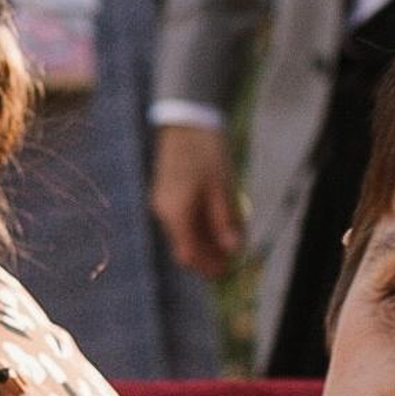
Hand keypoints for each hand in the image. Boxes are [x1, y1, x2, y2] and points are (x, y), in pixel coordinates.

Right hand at [151, 121, 245, 278]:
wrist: (186, 123)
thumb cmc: (206, 153)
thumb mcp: (222, 187)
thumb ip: (225, 221)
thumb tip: (233, 249)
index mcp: (176, 212)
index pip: (188, 253)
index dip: (207, 266)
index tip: (225, 272)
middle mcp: (163, 212)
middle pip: (183, 247)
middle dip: (206, 257)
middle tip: (230, 258)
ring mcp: (161, 204)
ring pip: (182, 234)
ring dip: (203, 241)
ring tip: (227, 238)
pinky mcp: (165, 195)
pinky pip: (180, 220)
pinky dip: (196, 227)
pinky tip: (214, 222)